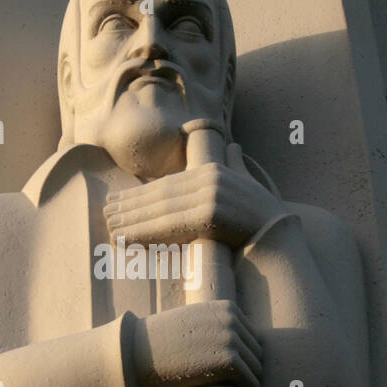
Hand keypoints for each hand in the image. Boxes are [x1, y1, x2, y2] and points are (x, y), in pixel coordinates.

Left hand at [104, 150, 285, 249]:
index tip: (117, 203)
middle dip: (130, 207)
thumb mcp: (248, 184)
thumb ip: (236, 165)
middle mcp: (209, 179)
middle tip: (105, 215)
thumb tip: (233, 148)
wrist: (281, 238)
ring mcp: (210, 195)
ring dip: (132, 221)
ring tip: (110, 228)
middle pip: (160, 196)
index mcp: (212, 171)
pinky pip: (171, 225)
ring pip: (161, 211)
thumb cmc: (263, 218)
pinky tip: (128, 238)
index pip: (168, 185)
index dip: (140, 195)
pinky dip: (146, 232)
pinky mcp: (211, 214)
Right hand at [132, 300, 261, 386]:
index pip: (252, 336)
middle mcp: (230, 320)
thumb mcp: (187, 324)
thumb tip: (216, 343)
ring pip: (256, 369)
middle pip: (256, 352)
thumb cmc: (156, 345)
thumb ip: (206, 326)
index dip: (246, 357)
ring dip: (250, 383)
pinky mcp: (228, 362)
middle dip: (249, 370)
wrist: (134, 355)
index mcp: (224, 308)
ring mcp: (230, 340)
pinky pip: (252, 382)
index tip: (236, 373)